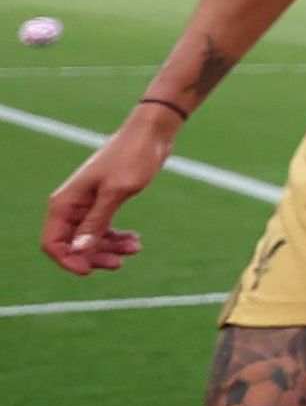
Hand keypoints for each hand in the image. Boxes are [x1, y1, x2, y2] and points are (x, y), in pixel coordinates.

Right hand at [40, 106, 176, 274]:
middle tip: (119, 263)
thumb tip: (78, 250)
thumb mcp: (116, 192)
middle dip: (93, 257)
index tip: (90, 271)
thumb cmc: (132, 157)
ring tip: (135, 248)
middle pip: (72, 244)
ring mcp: (88, 205)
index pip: (53, 242)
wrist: (152, 134)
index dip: (67, 260)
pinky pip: (104, 229)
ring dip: (109, 248)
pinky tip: (135, 241)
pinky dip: (117, 238)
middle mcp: (72, 205)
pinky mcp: (104, 202)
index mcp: (65, 202)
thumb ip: (97, 221)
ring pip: (90, 239)